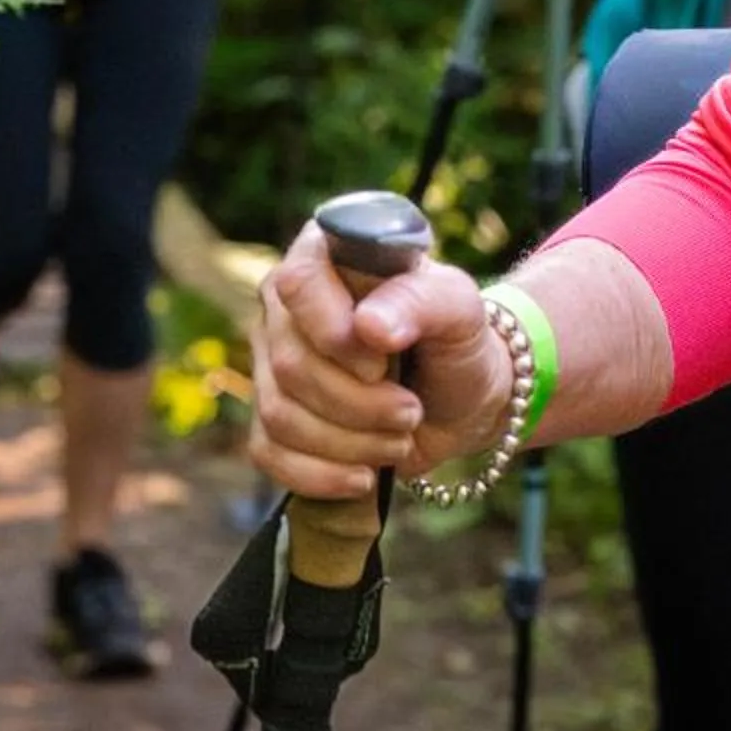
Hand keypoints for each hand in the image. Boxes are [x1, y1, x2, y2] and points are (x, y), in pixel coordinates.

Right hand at [248, 220, 511, 502]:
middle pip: (290, 364)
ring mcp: (271, 362)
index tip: (383, 362)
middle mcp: (286, 305)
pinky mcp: (272, 418)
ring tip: (399, 436)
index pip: (298, 284)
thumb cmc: (457, 339)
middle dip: (359, 403)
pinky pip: (269, 454)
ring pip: (280, 415)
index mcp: (324, 254)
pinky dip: (321, 475)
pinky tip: (362, 476)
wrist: (461, 398)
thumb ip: (421, 301)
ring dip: (351, 441)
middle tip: (411, 409)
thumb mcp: (459, 309)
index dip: (336, 333)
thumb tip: (370, 326)